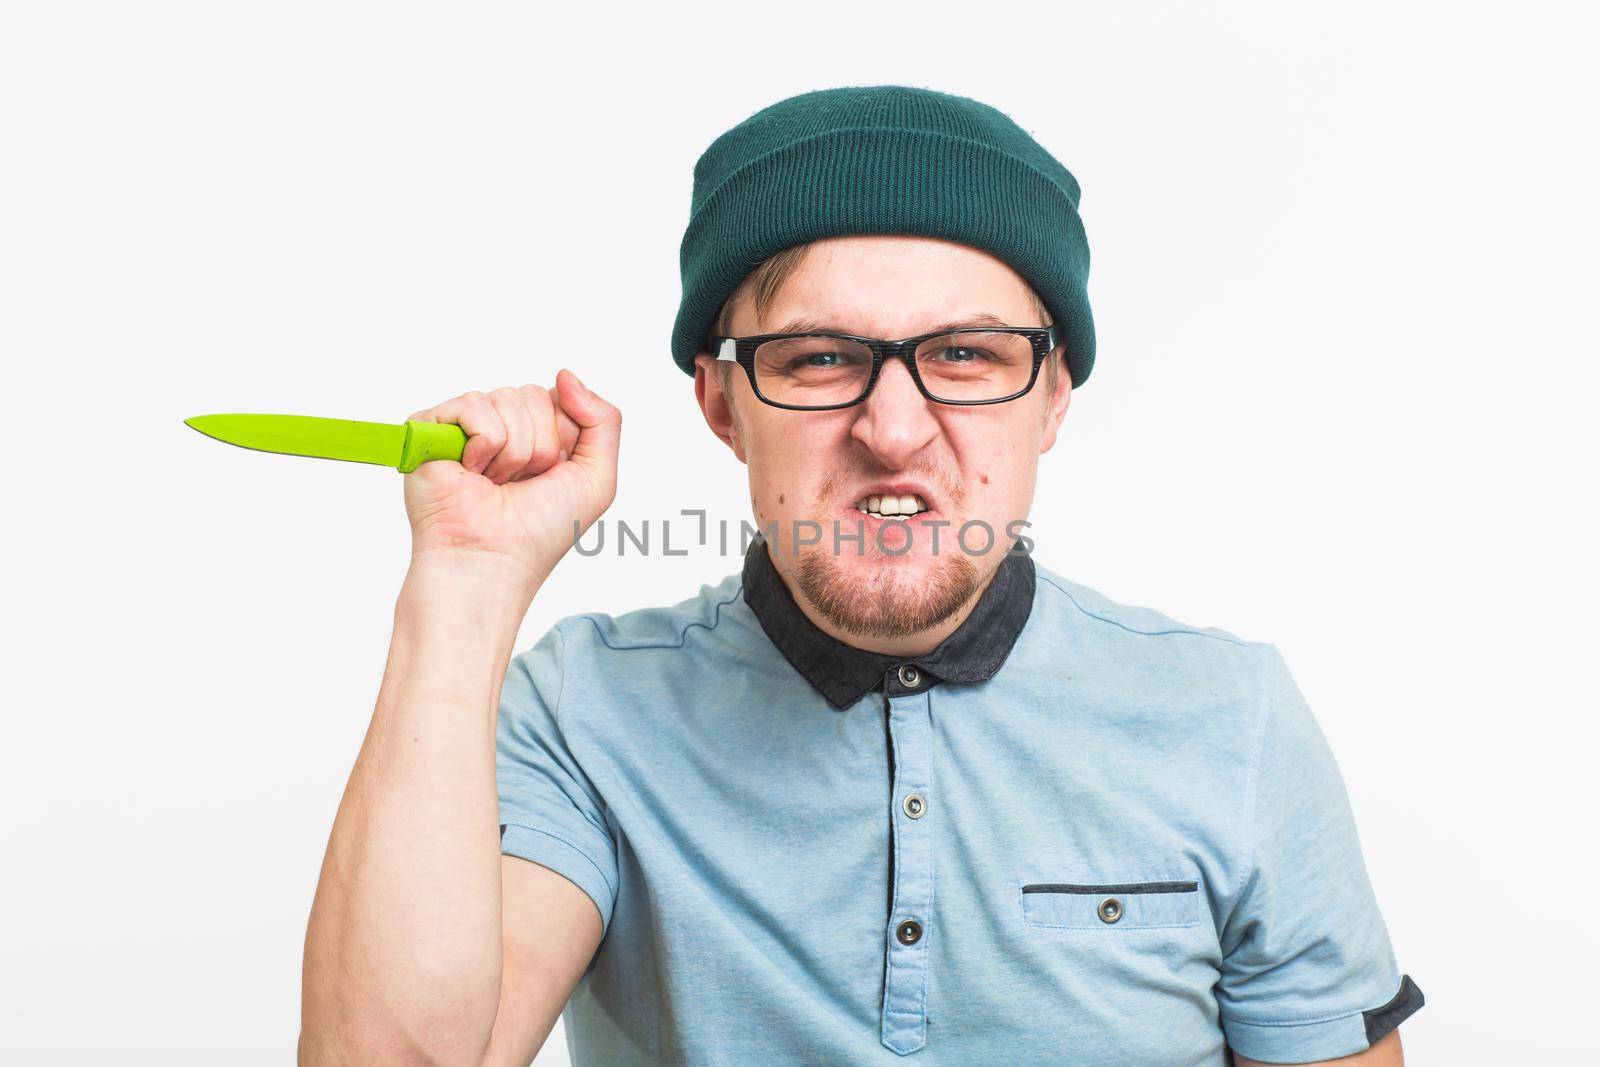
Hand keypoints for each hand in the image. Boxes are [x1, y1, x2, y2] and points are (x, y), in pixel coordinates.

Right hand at [400, 370, 620, 588]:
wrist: (493, 560)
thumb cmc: (540, 530)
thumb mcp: (596, 477)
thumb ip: (604, 421)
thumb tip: (565, 375)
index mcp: (537, 434)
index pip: (560, 397)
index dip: (564, 436)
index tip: (552, 474)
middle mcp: (501, 426)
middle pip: (534, 395)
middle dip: (540, 446)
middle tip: (520, 483)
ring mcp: (464, 426)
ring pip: (506, 399)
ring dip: (513, 451)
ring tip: (495, 483)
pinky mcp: (431, 427)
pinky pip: (473, 406)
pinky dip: (484, 445)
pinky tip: (472, 473)